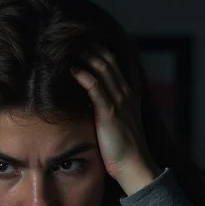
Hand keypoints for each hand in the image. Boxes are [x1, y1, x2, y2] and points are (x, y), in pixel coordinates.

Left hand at [71, 51, 160, 194]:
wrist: (133, 165)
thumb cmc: (123, 149)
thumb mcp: (118, 123)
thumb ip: (108, 109)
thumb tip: (90, 102)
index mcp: (130, 94)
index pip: (118, 64)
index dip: (103, 50)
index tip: (87, 42)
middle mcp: (127, 94)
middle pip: (109, 61)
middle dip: (92, 48)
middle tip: (75, 40)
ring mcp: (119, 101)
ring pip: (103, 69)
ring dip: (86, 56)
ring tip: (70, 48)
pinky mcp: (109, 112)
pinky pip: (95, 87)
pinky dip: (83, 75)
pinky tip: (73, 69)